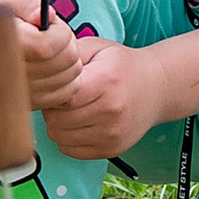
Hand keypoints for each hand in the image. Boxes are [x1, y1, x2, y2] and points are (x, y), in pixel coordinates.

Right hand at [7, 0, 87, 116]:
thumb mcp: (8, 4)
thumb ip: (28, 5)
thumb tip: (47, 15)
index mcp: (8, 48)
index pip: (51, 46)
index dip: (59, 31)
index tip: (47, 24)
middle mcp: (15, 77)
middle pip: (68, 61)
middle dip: (66, 44)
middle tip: (50, 37)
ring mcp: (25, 96)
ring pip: (72, 77)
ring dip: (67, 61)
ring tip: (48, 52)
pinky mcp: (33, 105)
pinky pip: (68, 93)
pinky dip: (66, 78)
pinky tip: (51, 67)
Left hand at [35, 28, 156, 160]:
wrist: (156, 88)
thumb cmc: (122, 66)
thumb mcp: (98, 48)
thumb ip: (69, 53)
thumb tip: (41, 61)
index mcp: (105, 82)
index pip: (61, 97)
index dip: (52, 92)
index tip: (55, 86)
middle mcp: (110, 111)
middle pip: (57, 120)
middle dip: (52, 109)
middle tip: (61, 99)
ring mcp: (111, 134)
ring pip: (59, 137)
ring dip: (58, 125)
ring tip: (70, 110)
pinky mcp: (110, 150)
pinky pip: (70, 151)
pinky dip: (67, 139)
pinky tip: (78, 124)